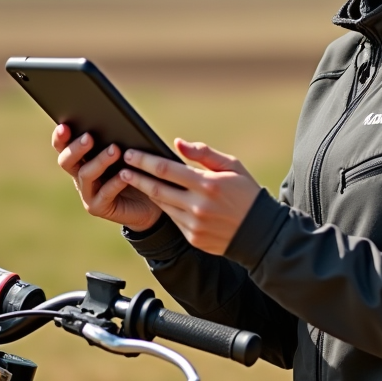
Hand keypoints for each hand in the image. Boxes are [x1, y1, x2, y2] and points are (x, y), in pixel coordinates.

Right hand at [52, 124, 161, 230]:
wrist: (151, 201)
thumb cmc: (138, 170)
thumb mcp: (126, 152)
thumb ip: (115, 138)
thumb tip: (113, 118)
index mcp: (81, 159)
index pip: (63, 146)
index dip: (60, 137)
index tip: (64, 126)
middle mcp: (79, 176)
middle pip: (66, 161)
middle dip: (76, 148)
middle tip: (89, 137)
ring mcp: (87, 193)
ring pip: (85, 175)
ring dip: (99, 161)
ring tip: (115, 149)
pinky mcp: (99, 208)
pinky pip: (104, 193)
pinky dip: (114, 182)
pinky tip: (124, 174)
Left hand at [120, 139, 260, 254]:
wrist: (260, 233)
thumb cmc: (247, 194)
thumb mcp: (232, 167)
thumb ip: (204, 154)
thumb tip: (178, 143)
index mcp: (207, 185)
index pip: (166, 170)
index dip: (144, 161)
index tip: (130, 154)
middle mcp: (198, 206)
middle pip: (157, 188)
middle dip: (136, 177)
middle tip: (121, 167)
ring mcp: (194, 224)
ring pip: (162, 205)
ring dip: (146, 191)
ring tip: (132, 179)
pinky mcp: (193, 237)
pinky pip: (173, 218)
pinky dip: (163, 206)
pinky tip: (156, 196)